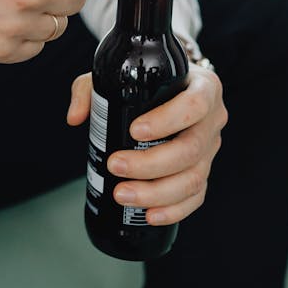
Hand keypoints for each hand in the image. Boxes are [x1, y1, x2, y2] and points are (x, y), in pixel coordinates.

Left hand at [67, 65, 227, 223]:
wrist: (168, 88)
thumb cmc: (146, 81)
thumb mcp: (119, 74)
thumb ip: (91, 89)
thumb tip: (75, 118)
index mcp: (203, 87)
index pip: (194, 105)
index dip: (167, 121)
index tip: (134, 131)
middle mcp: (212, 119)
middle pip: (190, 149)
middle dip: (151, 164)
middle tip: (116, 165)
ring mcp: (210, 148)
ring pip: (194, 178)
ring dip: (157, 192)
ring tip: (123, 194)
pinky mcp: (204, 170)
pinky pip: (196, 196)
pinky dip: (174, 209)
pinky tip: (149, 214)